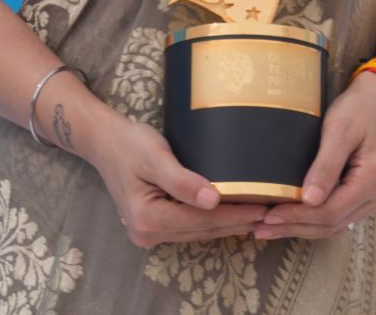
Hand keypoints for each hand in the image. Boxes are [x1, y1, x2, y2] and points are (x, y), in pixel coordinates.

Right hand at [90, 112, 268, 246]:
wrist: (105, 141)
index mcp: (147, 219)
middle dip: (237, 222)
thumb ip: (182, 180)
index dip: (234, 214)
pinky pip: (189, 226)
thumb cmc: (130, 143)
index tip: (263, 207)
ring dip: (227, 224)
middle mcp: (147, 233)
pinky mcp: (153, 226)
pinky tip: (231, 214)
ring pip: (197, 231)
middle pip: (202, 230)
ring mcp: (149, 233)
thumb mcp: (155, 156)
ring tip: (258, 214)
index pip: (202, 220)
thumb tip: (213, 200)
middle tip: (270, 212)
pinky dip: (211, 220)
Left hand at [252, 72, 375, 240]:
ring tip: (270, 228)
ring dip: (302, 228)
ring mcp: (373, 197)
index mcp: (373, 180)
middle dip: (294, 227)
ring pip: (334, 224)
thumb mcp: (339, 130)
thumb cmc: (358, 109)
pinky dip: (314, 220)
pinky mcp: (365, 194)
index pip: (330, 211)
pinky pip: (338, 215)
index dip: (298, 217)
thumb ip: (326, 165)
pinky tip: (293, 219)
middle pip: (331, 223)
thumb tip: (310, 200)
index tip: (269, 215)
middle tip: (261, 228)